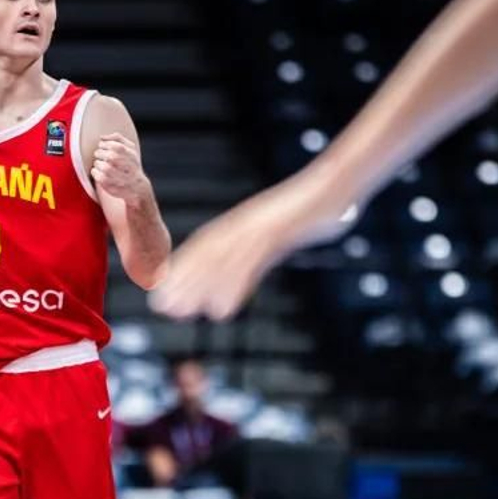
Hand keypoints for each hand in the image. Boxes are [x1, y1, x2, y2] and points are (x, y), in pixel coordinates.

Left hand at [91, 133, 150, 202]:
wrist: (136, 187)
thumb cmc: (130, 164)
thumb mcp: (130, 148)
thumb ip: (117, 138)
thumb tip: (102, 138)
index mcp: (132, 156)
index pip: (118, 147)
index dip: (106, 144)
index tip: (102, 145)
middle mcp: (129, 168)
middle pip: (111, 157)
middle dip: (100, 153)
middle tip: (98, 154)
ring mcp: (121, 179)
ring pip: (105, 168)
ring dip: (97, 163)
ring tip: (98, 163)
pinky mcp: (112, 187)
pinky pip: (100, 178)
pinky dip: (95, 172)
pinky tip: (97, 170)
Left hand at [151, 174, 354, 321]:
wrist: (336, 184)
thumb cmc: (314, 209)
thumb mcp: (283, 229)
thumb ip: (266, 244)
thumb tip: (259, 257)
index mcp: (242, 222)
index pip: (204, 245)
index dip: (182, 268)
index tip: (163, 289)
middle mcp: (244, 224)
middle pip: (206, 255)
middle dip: (182, 282)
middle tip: (161, 308)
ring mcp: (258, 228)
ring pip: (221, 261)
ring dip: (198, 288)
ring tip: (181, 313)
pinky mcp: (276, 233)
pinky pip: (250, 263)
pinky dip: (234, 287)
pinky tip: (222, 310)